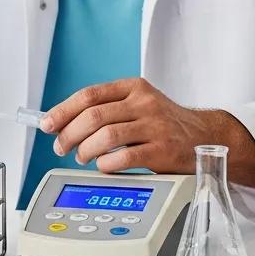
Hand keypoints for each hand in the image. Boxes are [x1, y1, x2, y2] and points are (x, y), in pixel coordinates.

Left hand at [42, 77, 254, 188]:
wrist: (207, 137)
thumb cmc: (166, 124)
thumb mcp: (139, 105)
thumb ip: (108, 109)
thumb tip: (64, 123)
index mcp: (134, 88)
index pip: (89, 95)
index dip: (63, 110)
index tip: (47, 124)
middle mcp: (144, 103)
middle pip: (93, 115)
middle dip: (69, 134)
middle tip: (61, 147)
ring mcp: (155, 125)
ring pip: (106, 135)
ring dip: (85, 150)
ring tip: (81, 157)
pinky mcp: (163, 149)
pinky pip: (125, 157)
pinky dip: (107, 164)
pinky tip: (103, 167)